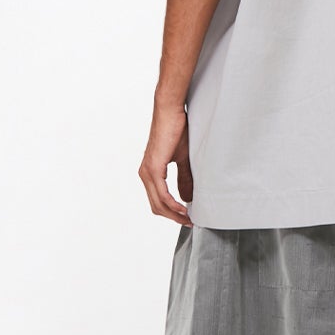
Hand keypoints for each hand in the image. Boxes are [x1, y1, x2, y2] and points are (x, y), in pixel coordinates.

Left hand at [139, 98, 193, 224]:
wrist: (170, 113)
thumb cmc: (176, 130)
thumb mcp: (183, 159)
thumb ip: (184, 178)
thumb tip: (186, 198)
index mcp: (150, 173)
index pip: (158, 201)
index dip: (172, 212)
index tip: (187, 217)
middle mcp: (145, 174)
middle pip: (157, 206)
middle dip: (174, 217)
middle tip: (190, 221)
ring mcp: (147, 172)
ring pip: (159, 203)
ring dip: (174, 213)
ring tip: (189, 218)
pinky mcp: (153, 168)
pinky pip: (162, 194)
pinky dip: (173, 204)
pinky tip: (184, 208)